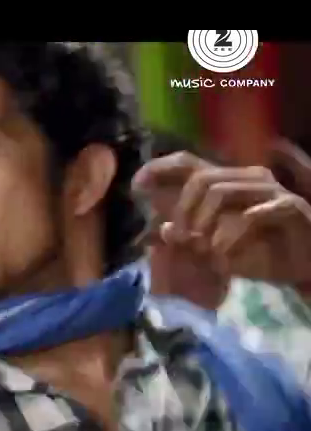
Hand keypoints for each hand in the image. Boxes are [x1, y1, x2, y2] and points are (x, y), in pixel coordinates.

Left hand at [134, 152, 310, 287]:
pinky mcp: (290, 207)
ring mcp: (271, 190)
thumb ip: (193, 235)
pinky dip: (231, 237)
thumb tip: (164, 229)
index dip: (159, 168)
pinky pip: (251, 215)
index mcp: (229, 182)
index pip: (189, 162)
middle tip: (182, 238)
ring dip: (204, 223)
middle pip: (202, 178)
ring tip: (204, 248)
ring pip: (222, 192)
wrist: (304, 267)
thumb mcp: (218, 246)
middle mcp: (249, 178)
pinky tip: (223, 256)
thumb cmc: (260, 253)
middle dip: (183, 210)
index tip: (137, 185)